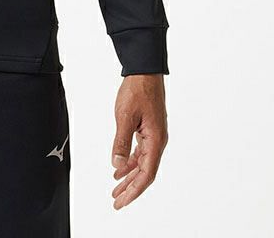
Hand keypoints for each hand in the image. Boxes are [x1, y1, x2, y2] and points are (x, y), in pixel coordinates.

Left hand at [110, 73, 167, 209]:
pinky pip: (139, 152)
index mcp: (156, 141)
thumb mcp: (124, 117)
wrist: (144, 72)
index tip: (122, 201)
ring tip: (116, 189)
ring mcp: (153, 136)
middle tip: (116, 201)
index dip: (134, 191)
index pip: (146, 174)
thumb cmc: (137, 91)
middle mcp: (157, 141)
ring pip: (142, 164)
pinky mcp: (148, 129)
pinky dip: (129, 162)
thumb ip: (121, 142)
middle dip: (130, 189)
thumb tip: (117, 165)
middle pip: (144, 173)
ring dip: (129, 176)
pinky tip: (119, 168)